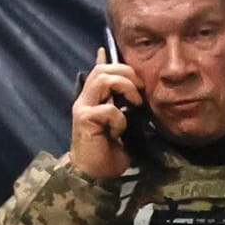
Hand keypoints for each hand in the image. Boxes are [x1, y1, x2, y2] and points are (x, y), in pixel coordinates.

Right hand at [68, 47, 142, 178]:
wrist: (96, 174)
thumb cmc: (111, 152)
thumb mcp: (124, 125)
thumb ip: (125, 108)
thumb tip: (138, 95)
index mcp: (94, 99)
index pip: (98, 70)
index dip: (105, 59)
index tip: (109, 49)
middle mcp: (86, 99)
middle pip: (103, 70)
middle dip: (126, 72)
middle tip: (141, 88)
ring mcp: (84, 108)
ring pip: (103, 80)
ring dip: (125, 87)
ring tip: (135, 102)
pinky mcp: (85, 119)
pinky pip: (108, 109)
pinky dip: (120, 119)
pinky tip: (119, 132)